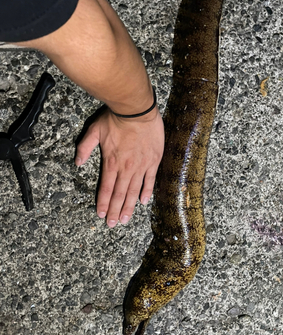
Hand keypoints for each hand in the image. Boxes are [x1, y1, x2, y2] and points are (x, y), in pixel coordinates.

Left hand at [75, 107, 163, 227]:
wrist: (136, 110)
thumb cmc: (115, 119)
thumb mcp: (94, 131)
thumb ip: (84, 148)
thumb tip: (77, 163)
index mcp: (111, 162)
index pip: (106, 188)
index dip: (103, 203)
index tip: (101, 214)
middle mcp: (126, 168)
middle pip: (120, 194)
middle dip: (115, 211)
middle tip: (112, 224)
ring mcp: (141, 165)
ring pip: (134, 190)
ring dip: (129, 207)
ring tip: (125, 219)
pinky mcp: (153, 160)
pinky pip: (150, 180)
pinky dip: (146, 192)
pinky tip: (143, 202)